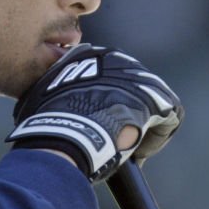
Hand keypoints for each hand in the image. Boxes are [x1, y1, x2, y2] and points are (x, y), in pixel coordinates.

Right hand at [6, 44, 183, 181]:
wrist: (68, 129)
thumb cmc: (48, 119)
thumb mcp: (40, 98)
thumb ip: (49, 96)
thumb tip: (44, 108)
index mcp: (88, 55)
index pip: (104, 82)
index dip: (104, 109)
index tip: (98, 128)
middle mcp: (117, 59)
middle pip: (129, 92)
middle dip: (125, 116)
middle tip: (115, 140)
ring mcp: (140, 76)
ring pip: (149, 106)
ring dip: (141, 128)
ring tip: (126, 149)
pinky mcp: (159, 96)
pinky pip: (167, 118)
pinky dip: (156, 138)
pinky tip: (140, 153)